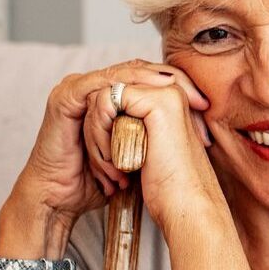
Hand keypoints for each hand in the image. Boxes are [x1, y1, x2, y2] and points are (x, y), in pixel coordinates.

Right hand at [10, 59, 211, 234]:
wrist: (61, 197)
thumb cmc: (98, 180)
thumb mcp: (140, 155)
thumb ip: (158, 136)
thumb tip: (198, 135)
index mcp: (113, 97)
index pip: (152, 79)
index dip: (181, 87)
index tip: (207, 106)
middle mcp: (96, 87)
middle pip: (142, 71)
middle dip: (174, 83)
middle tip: (200, 101)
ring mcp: (79, 89)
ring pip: (123, 74)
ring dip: (152, 86)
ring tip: (177, 94)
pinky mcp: (66, 97)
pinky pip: (99, 85)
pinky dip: (123, 90)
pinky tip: (144, 96)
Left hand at [78, 60, 225, 228]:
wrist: (188, 208)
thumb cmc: (170, 189)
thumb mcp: (146, 151)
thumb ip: (130, 128)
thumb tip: (100, 119)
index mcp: (170, 101)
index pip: (117, 100)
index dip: (103, 131)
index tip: (114, 168)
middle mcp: (170, 91)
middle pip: (107, 98)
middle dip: (95, 134)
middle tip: (109, 172)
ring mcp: (165, 93)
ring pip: (101, 100)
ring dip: (95, 137)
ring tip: (111, 170)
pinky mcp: (156, 101)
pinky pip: (105, 103)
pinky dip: (98, 133)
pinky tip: (113, 161)